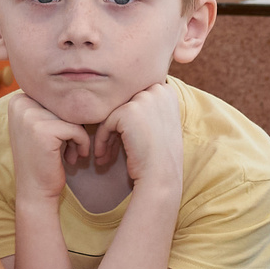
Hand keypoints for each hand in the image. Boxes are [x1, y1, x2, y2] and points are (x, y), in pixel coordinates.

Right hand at [6, 90, 91, 206]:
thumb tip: (81, 80)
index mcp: (19, 98)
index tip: (58, 139)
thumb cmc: (45, 159)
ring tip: (69, 152)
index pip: (59, 98)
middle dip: (72, 127)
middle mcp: (20, 103)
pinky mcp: (44, 130)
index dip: (67, 119)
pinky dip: (82, 144)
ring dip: (78, 136)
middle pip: (67, 105)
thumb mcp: (43, 125)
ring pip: (74, 116)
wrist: (36, 191)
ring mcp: (30, 115)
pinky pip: (78, 129)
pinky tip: (72, 158)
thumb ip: (53, 105)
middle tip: (65, 148)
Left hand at [95, 80, 185, 195]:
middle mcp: (158, 91)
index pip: (136, 100)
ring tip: (104, 156)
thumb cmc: (160, 158)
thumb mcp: (160, 125)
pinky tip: (102, 157)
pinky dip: (101, 141)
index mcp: (167, 92)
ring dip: (107, 136)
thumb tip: (124, 102)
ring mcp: (143, 100)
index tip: (124, 143)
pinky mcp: (128, 112)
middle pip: (124, 105)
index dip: (128, 123)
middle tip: (111, 151)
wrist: (161, 177)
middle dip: (116, 128)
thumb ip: (146, 108)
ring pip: (113, 114)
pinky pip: (105, 123)